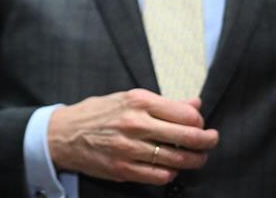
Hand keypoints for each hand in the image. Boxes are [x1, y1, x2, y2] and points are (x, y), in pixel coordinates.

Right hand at [48, 89, 218, 184]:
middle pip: (186, 137)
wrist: (63, 134)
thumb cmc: (98, 113)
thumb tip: (194, 105)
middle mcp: (135, 124)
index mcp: (138, 101)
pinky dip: (170, 173)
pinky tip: (171, 168)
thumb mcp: (128, 98)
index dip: (199, 121)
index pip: (185, 114)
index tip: (201, 124)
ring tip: (197, 157)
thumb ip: (164, 103)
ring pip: (176, 160)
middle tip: (212, 141)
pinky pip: (159, 176)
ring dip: (193, 160)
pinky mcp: (123, 170)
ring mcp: (129, 149)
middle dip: (207, 141)